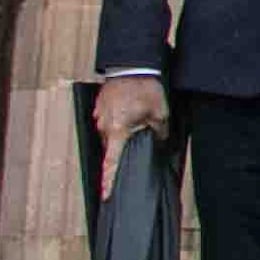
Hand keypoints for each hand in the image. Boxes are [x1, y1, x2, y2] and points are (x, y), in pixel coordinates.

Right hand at [90, 75, 166, 198]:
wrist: (132, 64)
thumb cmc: (145, 89)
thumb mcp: (159, 113)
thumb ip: (159, 132)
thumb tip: (159, 141)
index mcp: (117, 132)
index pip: (111, 162)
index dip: (109, 181)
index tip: (105, 195)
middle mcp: (104, 126)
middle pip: (111, 147)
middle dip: (122, 149)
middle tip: (137, 139)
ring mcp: (100, 115)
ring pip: (110, 132)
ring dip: (121, 131)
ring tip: (137, 119)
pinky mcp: (101, 105)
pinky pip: (108, 119)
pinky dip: (118, 119)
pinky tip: (130, 111)